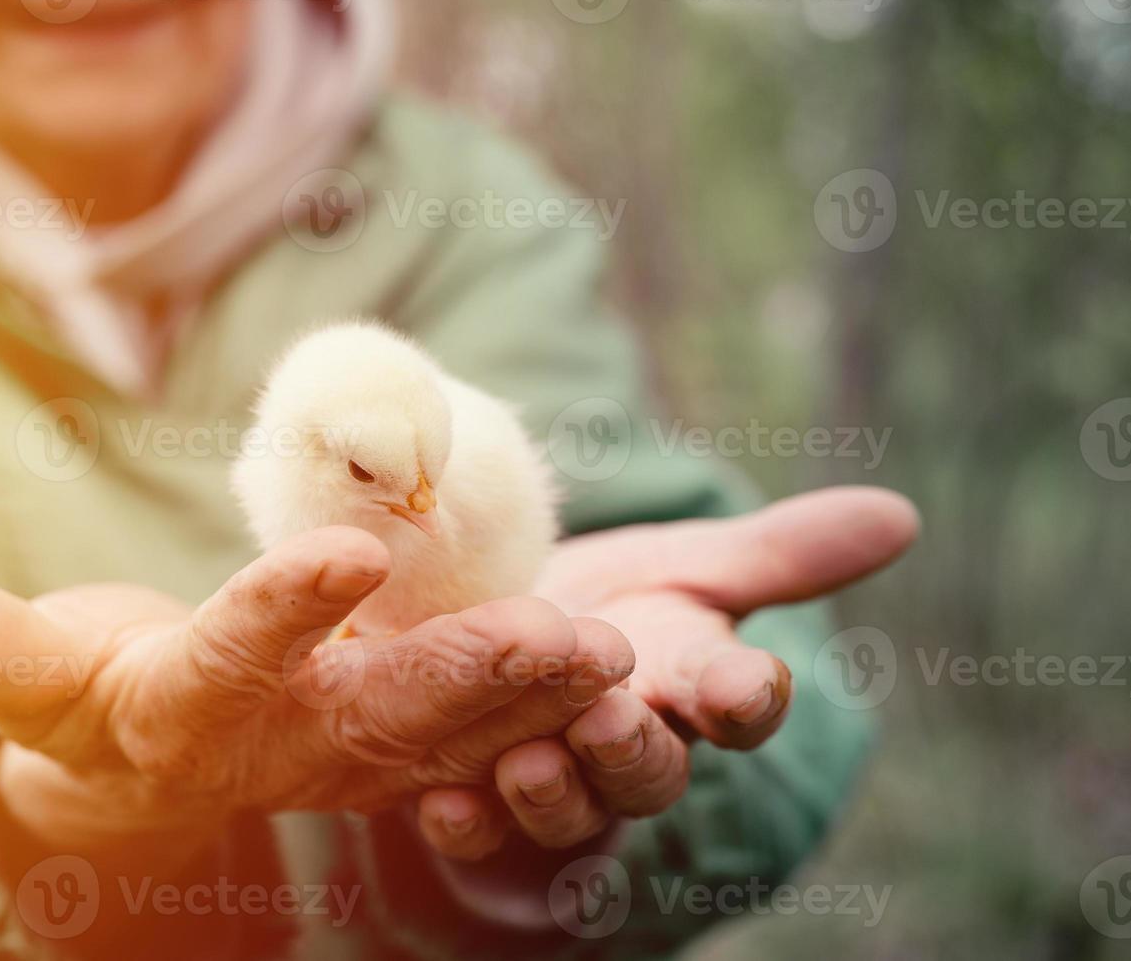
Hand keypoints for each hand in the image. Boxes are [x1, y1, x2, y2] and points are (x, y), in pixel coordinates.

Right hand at [0, 526, 636, 875]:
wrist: (160, 777)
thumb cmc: (100, 707)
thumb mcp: (43, 682)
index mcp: (200, 712)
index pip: (239, 656)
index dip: (284, 611)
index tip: (346, 552)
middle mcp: (295, 743)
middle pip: (386, 708)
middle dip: (471, 674)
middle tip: (564, 636)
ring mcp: (365, 750)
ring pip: (461, 722)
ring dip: (537, 693)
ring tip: (615, 651)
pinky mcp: (412, 739)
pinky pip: (491, 727)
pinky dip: (551, 707)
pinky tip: (624, 671)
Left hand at [414, 486, 919, 858]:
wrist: (502, 647)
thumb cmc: (610, 609)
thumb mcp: (685, 568)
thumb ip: (777, 553)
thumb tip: (902, 513)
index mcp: (688, 689)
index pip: (737, 703)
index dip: (745, 697)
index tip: (746, 683)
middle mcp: (629, 749)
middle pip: (648, 770)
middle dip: (632, 750)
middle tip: (611, 719)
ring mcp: (556, 786)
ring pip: (565, 807)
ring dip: (552, 792)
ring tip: (530, 764)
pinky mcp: (476, 808)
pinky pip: (474, 830)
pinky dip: (463, 822)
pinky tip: (442, 804)